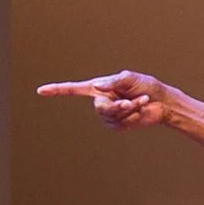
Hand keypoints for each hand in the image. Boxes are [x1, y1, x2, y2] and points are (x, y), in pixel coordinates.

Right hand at [37, 70, 174, 129]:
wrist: (161, 102)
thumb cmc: (147, 86)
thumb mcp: (131, 78)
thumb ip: (114, 82)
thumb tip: (97, 87)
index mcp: (100, 87)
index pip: (74, 89)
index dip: (57, 91)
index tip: (41, 91)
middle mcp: (102, 100)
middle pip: (99, 108)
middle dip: (116, 106)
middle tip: (130, 102)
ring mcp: (109, 114)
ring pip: (110, 117)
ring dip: (128, 110)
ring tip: (140, 102)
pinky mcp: (118, 125)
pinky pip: (119, 125)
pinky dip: (132, 118)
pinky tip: (140, 110)